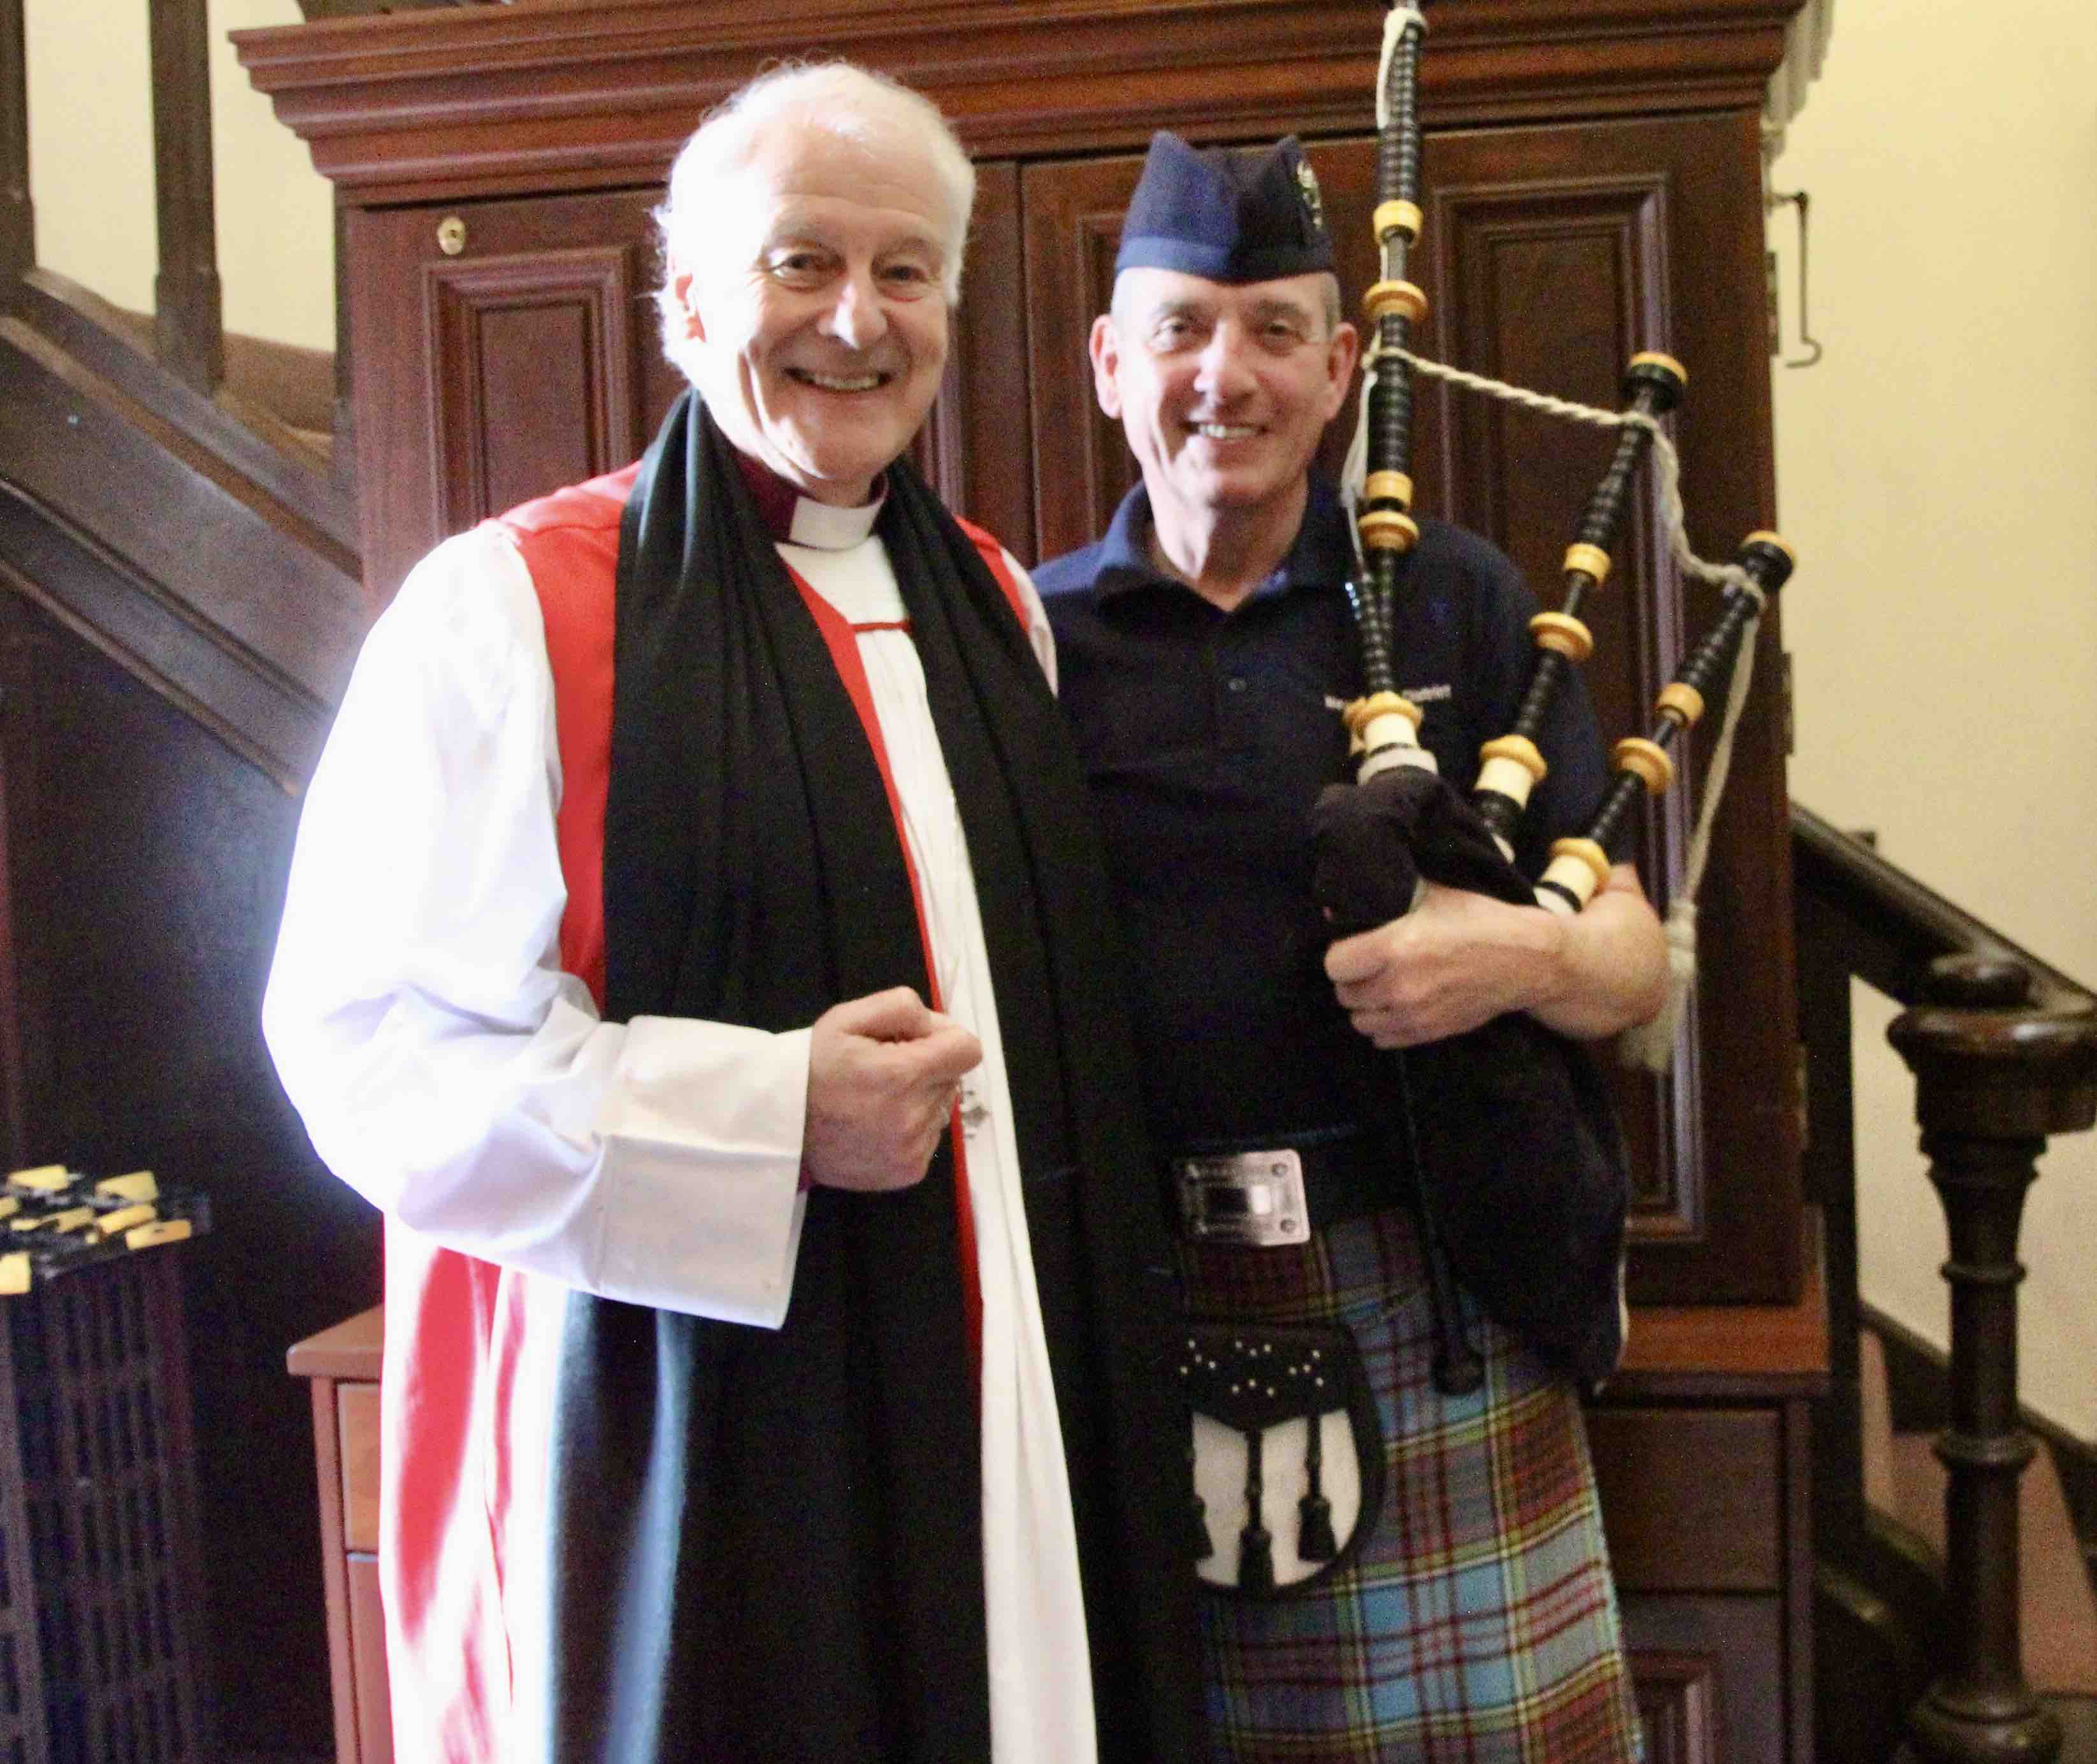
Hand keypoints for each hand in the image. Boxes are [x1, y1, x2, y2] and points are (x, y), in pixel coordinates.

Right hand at [802, 987, 982, 1191]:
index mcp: (904, 1074)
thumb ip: (902, 1008)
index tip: (917, 1041)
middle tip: (885, 1069)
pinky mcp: (908, 1172)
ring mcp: (913, 1149)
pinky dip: (911, 1129)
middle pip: (952, 1078)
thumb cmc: (813, 1067)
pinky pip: (929, 1139)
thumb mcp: (848, 1017)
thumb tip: (938, 1026)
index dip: (946, 1038)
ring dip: (920, 1099)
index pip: (968, 1050)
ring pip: (941, 1109)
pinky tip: (877, 1124)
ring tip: (877, 1099)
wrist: (780, 1127)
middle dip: (927, 1067)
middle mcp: (915, 1116)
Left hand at [1324, 881, 1562, 1048]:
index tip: (1354, 945)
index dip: (1340, 953)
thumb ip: (1386, 896)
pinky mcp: (1430, 1033)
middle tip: (1368, 965)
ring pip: (1360, 1021)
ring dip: (1365, 1004)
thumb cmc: (1479, 918)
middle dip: (1352, 979)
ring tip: (1380, 986)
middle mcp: (1400, 987)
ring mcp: (1415, 1015)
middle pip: (1344, 994)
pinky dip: (1383, 1025)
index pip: (1334, 965)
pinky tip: (1396, 1005)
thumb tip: (1336, 907)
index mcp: (1396, 948)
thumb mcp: (1433, 893)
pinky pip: (1383, 1039)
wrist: (1526, 959)